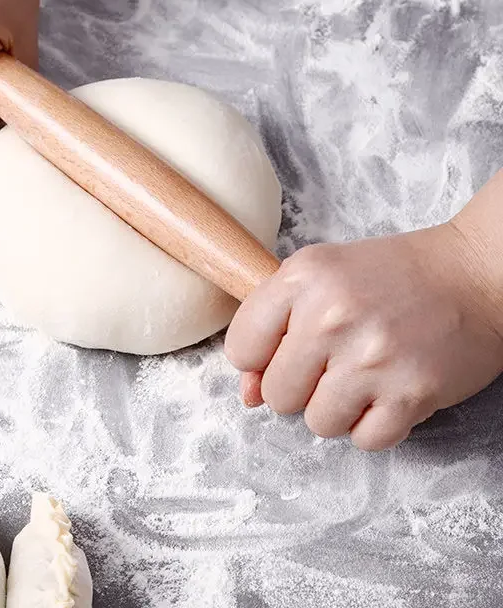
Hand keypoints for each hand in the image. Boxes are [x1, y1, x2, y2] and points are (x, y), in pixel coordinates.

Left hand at [225, 223, 502, 449]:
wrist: (474, 274)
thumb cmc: (390, 275)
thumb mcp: (320, 278)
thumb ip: (272, 329)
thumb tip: (247, 394)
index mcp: (302, 279)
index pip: (241, 348)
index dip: (258, 357)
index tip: (284, 350)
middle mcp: (331, 317)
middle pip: (276, 395)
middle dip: (299, 385)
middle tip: (332, 360)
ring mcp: (371, 359)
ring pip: (317, 423)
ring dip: (337, 408)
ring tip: (363, 374)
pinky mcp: (411, 393)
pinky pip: (365, 440)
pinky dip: (375, 424)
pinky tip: (389, 390)